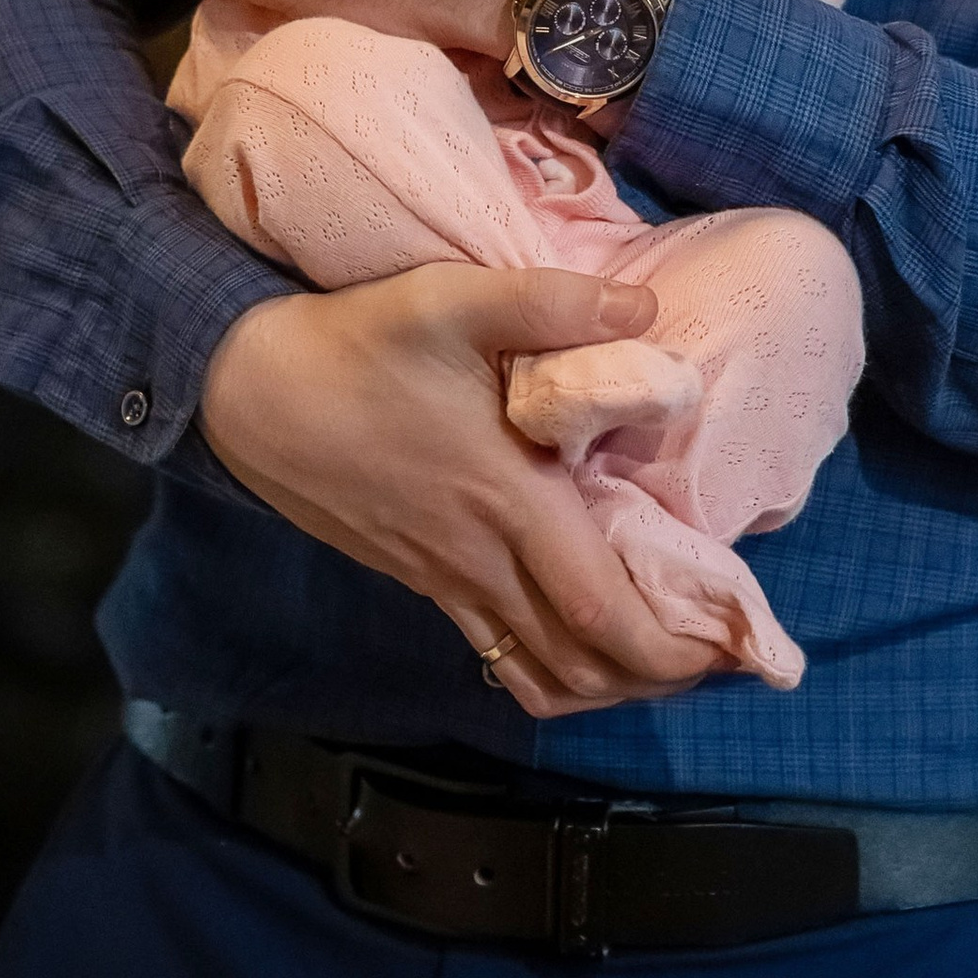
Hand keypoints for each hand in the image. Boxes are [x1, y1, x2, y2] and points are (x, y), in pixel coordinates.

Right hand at [198, 264, 723, 715]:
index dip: (669, 645)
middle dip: (656, 675)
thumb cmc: (358, 340)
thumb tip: (646, 311)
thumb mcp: (452, 297)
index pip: (599, 609)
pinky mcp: (422, 578)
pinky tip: (580, 638)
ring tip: (662, 653)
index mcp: (505, 498)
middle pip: (581, 661)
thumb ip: (552, 302)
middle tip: (716, 653)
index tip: (726, 642)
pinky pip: (497, 653)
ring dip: (607, 680)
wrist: (251, 390)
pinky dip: (552, 667)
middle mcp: (479, 557)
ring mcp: (445, 578)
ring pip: (539, 672)